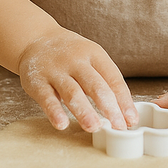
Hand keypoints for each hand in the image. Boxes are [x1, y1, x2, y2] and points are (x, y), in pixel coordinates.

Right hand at [17, 28, 137, 133]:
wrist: (35, 39)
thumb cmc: (70, 54)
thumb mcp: (91, 58)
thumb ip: (105, 82)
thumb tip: (124, 113)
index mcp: (94, 54)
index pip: (113, 78)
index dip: (124, 100)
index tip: (131, 120)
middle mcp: (76, 60)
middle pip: (95, 85)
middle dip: (109, 108)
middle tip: (118, 127)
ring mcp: (55, 70)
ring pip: (72, 92)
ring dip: (84, 111)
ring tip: (94, 127)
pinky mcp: (37, 81)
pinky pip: (47, 98)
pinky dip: (55, 112)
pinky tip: (62, 124)